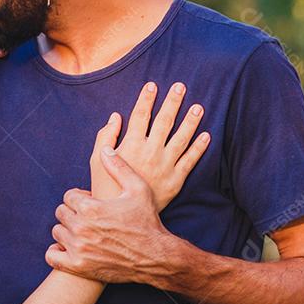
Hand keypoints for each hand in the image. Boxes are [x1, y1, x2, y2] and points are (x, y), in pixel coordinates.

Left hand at [47, 149, 178, 283]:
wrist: (155, 257)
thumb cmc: (147, 222)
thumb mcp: (138, 189)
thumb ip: (118, 167)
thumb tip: (105, 149)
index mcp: (91, 207)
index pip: (68, 196)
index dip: (80, 198)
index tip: (92, 203)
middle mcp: (81, 228)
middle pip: (61, 213)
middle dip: (74, 212)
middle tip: (89, 218)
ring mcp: (78, 249)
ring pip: (57, 232)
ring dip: (67, 230)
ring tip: (84, 231)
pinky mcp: (78, 266)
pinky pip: (52, 256)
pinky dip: (57, 251)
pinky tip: (70, 248)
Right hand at [90, 82, 208, 208]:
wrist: (121, 218)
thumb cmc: (105, 187)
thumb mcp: (97, 160)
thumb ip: (106, 136)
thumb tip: (116, 116)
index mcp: (131, 145)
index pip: (140, 115)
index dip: (146, 99)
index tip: (152, 85)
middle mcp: (150, 152)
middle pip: (164, 121)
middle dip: (173, 102)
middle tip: (180, 87)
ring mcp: (165, 165)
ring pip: (182, 138)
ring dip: (191, 121)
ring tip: (198, 107)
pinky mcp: (176, 180)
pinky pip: (190, 160)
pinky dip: (199, 147)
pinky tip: (206, 135)